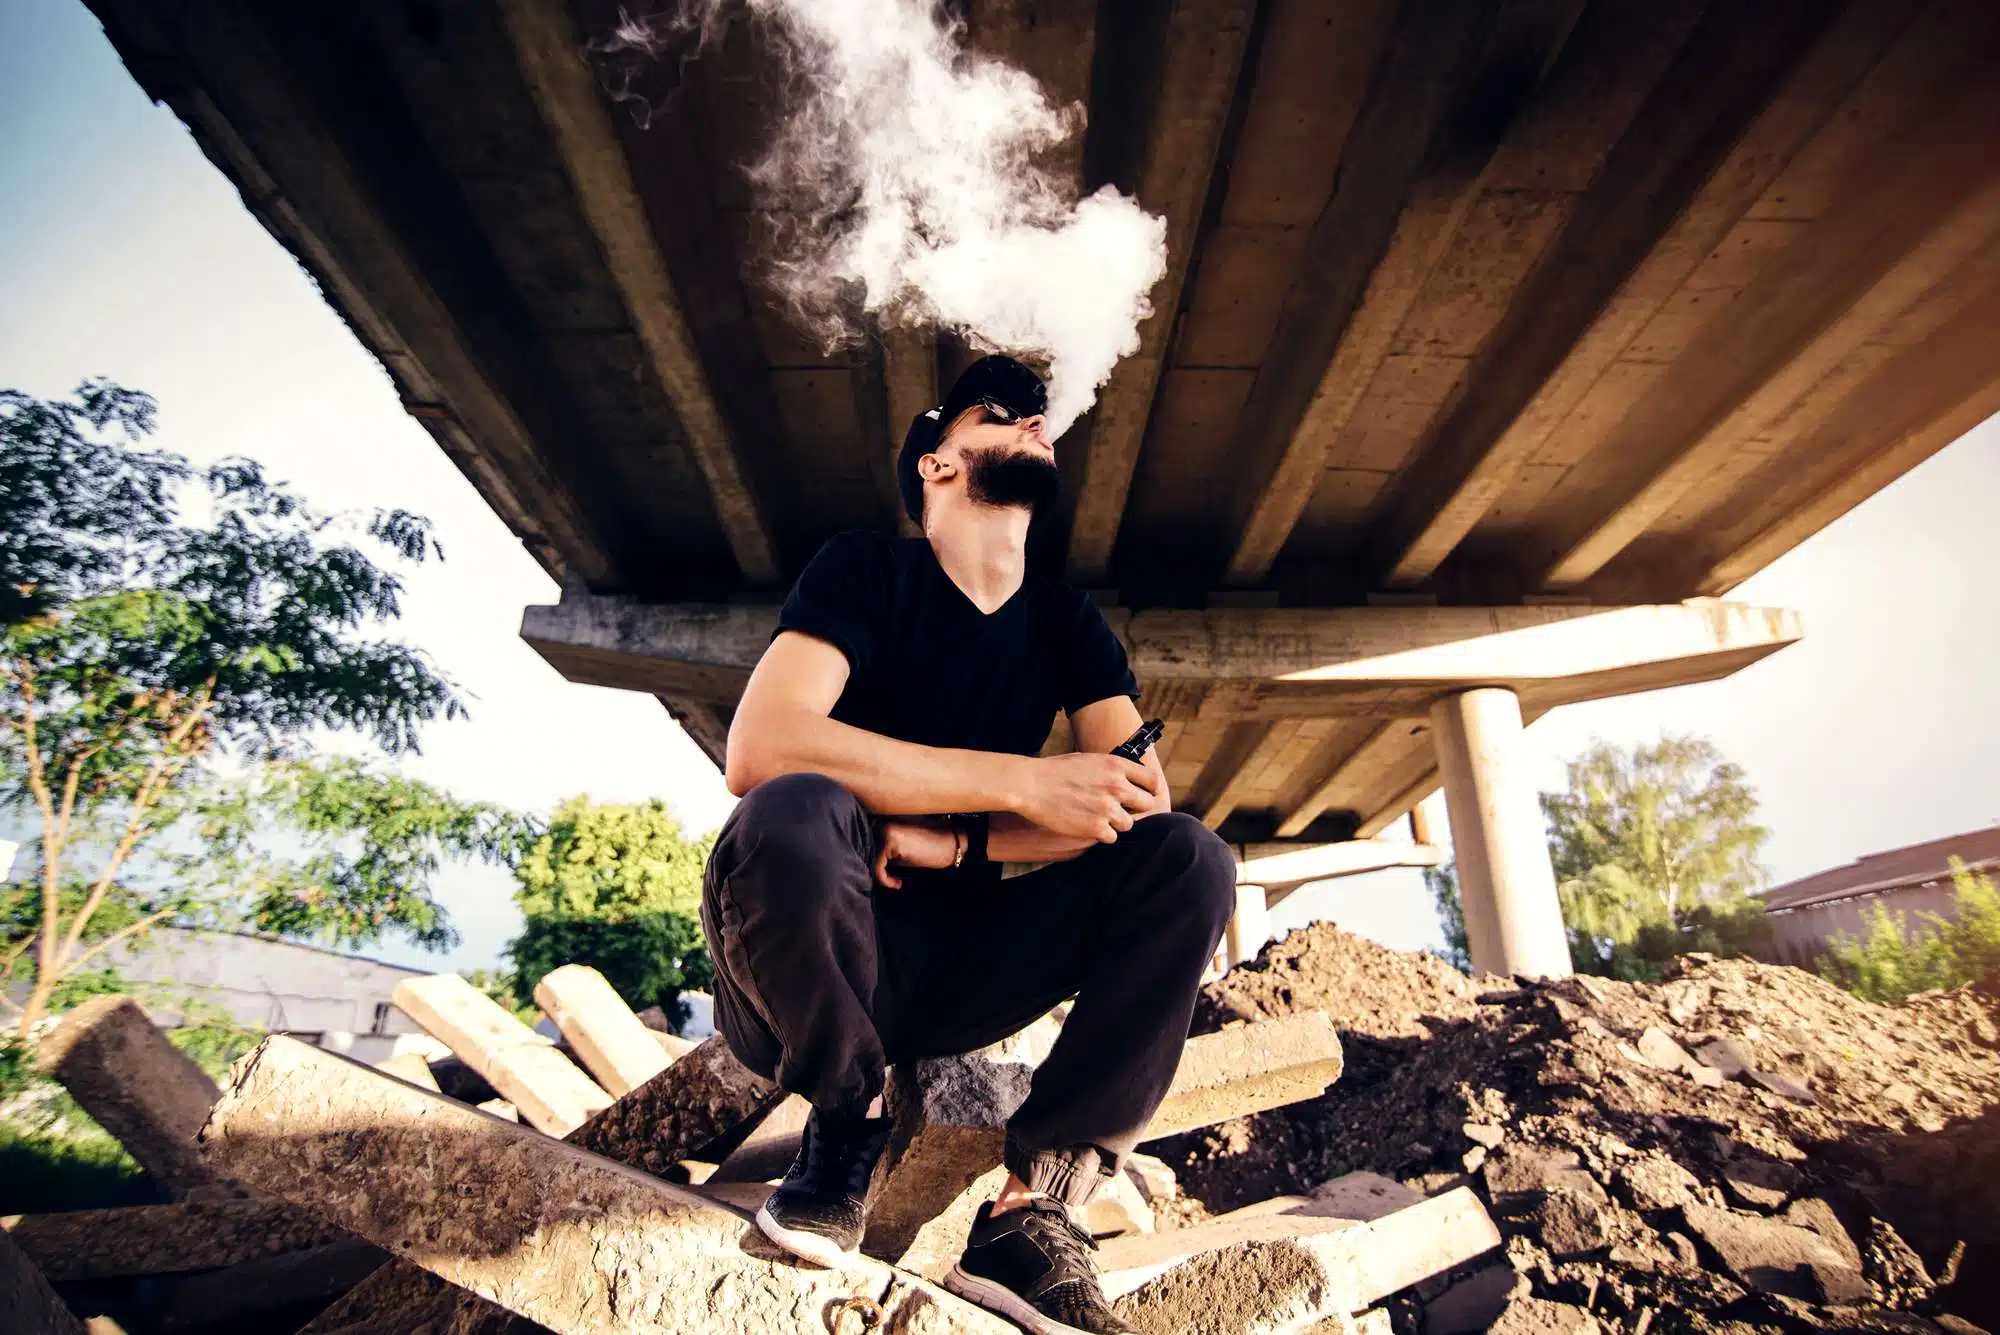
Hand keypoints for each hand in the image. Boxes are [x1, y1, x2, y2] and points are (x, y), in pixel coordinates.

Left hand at [873, 820, 958, 887]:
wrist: (951, 846)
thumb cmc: (930, 850)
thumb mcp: (904, 851)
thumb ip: (887, 853)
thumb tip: (870, 864)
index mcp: (886, 823)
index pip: (870, 845)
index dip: (875, 863)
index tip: (888, 876)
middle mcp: (883, 823)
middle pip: (868, 851)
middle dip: (878, 869)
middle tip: (891, 880)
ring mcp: (886, 830)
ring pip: (871, 858)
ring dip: (881, 875)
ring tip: (895, 882)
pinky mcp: (891, 841)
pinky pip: (877, 865)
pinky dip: (884, 878)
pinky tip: (897, 883)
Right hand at [1012, 753, 1165, 843]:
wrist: (1031, 785)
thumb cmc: (1056, 771)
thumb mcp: (1090, 760)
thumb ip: (1112, 770)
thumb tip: (1129, 780)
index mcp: (1117, 765)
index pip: (1152, 781)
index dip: (1149, 790)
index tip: (1144, 795)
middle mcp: (1117, 786)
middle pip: (1146, 804)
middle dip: (1134, 808)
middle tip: (1119, 810)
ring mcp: (1108, 808)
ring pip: (1128, 823)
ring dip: (1116, 823)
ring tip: (1096, 816)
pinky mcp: (1097, 828)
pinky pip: (1111, 837)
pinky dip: (1101, 834)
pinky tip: (1087, 825)